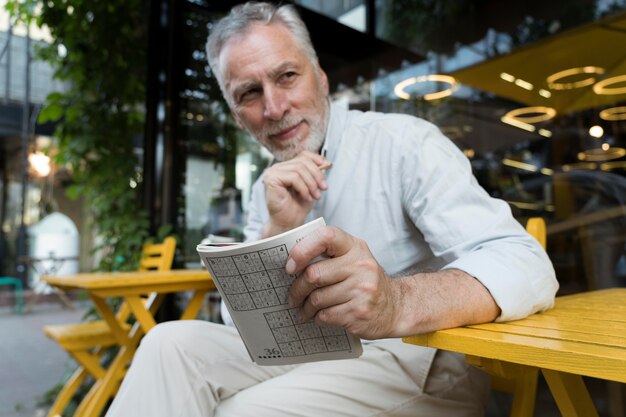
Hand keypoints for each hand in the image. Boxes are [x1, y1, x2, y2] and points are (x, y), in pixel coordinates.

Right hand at [262, 151, 329, 236]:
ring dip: (311, 184)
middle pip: (303, 161)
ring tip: (316, 196)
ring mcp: (272, 172)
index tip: (328, 166)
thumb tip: (325, 163)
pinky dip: (304, 188)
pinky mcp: (271, 179)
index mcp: (286, 167)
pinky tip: (306, 197)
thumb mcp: (311, 186)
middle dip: (317, 175)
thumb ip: (314, 173)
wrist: (288, 223)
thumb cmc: (297, 207)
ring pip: (299, 169)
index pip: (303, 155)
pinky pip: (293, 177)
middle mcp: (277, 168)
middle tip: (323, 188)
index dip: (317, 159)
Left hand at [286, 226, 402, 338]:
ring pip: (317, 299)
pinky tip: (319, 317)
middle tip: (292, 296)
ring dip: (306, 307)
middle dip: (297, 288)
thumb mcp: (352, 259)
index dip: (302, 250)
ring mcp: (362, 290)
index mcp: (355, 247)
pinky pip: (325, 316)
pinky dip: (317, 318)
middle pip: (314, 274)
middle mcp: (361, 265)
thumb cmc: (365, 281)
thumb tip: (291, 262)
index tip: (290, 266)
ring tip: (305, 309)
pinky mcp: (359, 312)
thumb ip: (328, 255)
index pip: (325, 236)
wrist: (396, 307)